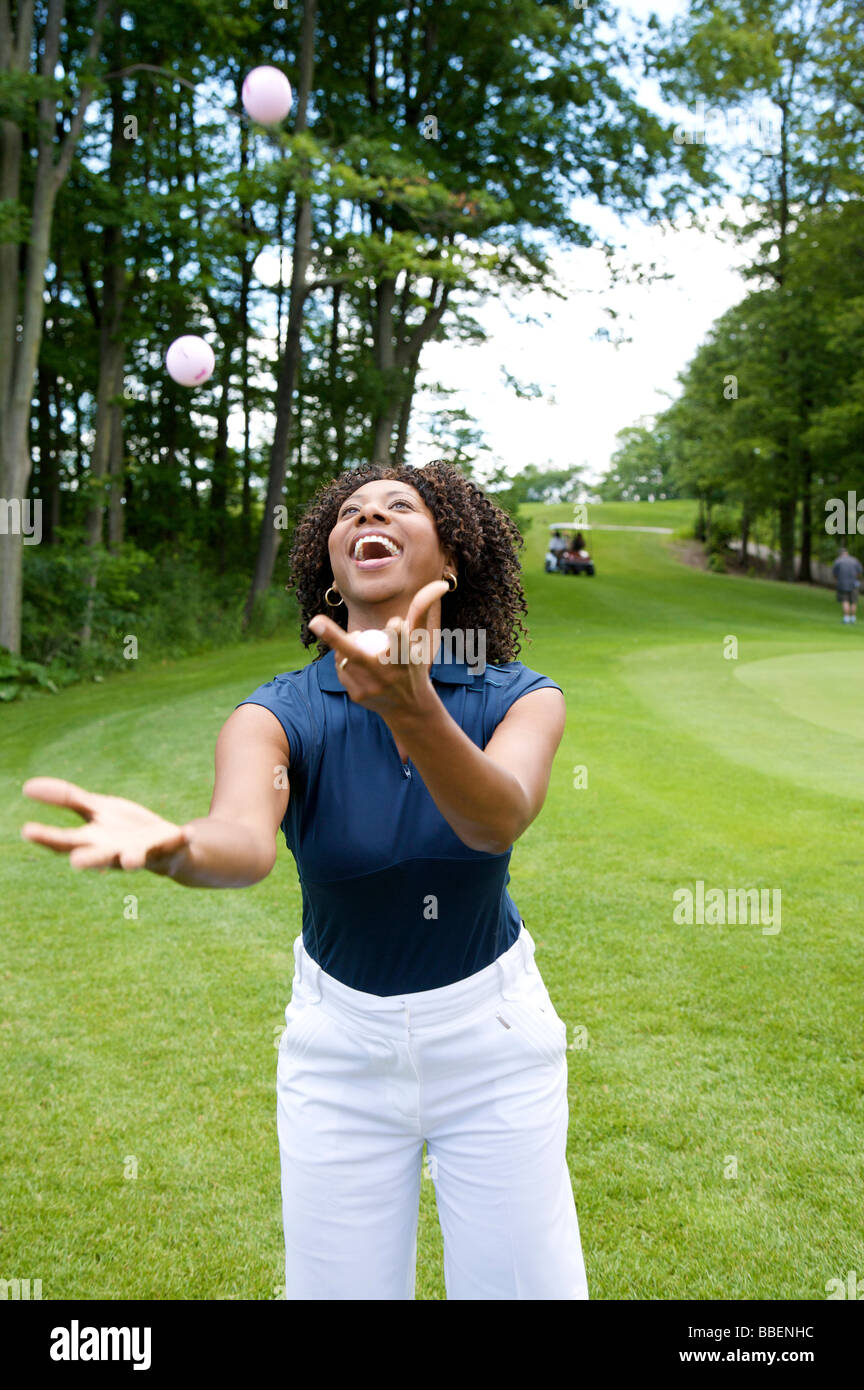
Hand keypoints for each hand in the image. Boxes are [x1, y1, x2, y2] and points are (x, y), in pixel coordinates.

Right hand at [21, 777, 189, 874]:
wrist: (172, 847)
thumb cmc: (127, 830)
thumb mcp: (97, 810)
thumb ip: (67, 799)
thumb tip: (26, 786)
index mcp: (96, 843)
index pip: (67, 842)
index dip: (47, 837)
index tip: (26, 829)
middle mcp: (116, 853)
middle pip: (100, 858)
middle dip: (89, 860)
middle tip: (75, 862)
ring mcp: (145, 854)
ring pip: (137, 859)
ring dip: (134, 859)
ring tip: (131, 859)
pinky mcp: (172, 849)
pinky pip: (177, 845)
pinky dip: (181, 838)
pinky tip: (186, 831)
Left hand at [307, 578, 449, 721]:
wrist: (409, 707)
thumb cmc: (414, 663)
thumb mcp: (420, 638)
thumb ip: (423, 609)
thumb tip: (441, 584)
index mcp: (407, 658)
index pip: (399, 638)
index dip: (396, 629)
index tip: (394, 623)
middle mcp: (388, 675)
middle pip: (357, 653)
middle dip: (334, 637)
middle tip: (315, 621)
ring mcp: (370, 688)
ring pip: (344, 658)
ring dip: (345, 646)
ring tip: (359, 646)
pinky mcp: (358, 697)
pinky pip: (341, 670)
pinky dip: (344, 662)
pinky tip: (356, 664)